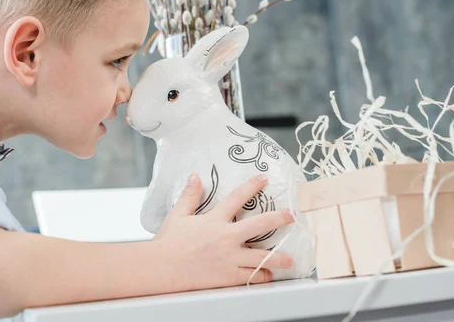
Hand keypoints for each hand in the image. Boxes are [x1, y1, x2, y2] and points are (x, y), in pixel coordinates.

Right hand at [153, 174, 295, 291]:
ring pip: (262, 257)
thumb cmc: (168, 243)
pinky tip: (268, 276)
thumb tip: (195, 176)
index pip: (237, 198)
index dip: (252, 186)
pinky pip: (251, 277)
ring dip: (279, 257)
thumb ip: (190, 196)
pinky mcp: (228, 276)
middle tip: (292, 216)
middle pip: (260, 225)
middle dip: (279, 218)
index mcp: (214, 220)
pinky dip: (261, 276)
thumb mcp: (178, 215)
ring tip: (291, 259)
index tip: (264, 178)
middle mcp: (226, 238)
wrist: (162, 268)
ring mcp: (229, 258)